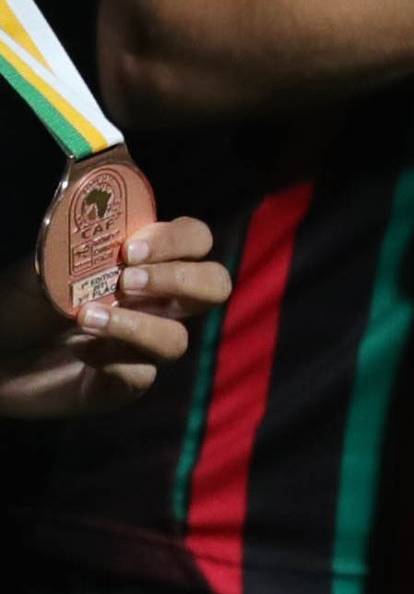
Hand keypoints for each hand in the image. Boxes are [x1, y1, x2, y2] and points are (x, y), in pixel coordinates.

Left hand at [0, 216, 231, 420]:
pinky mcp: (125, 384)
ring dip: (136, 325)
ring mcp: (144, 346)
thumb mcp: (42, 263)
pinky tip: (79, 349)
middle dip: (179, 280)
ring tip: (86, 319)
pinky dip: (111, 359)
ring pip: (178, 339)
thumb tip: (98, 209)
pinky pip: (140, 375)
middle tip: (128, 283)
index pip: (194, 240)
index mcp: (146, 265)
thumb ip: (75, 240)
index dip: (176, 241)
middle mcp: (157, 304)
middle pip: (214, 285)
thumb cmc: (17, 302)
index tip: (131, 251)